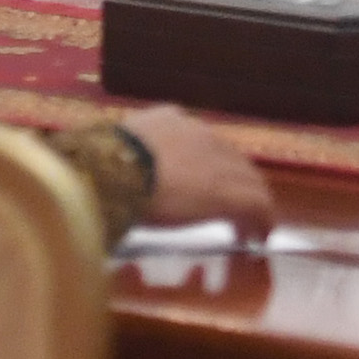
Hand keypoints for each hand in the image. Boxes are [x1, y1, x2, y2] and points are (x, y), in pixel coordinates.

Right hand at [117, 105, 275, 234]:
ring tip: (245, 226)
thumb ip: (120, 157)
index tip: (194, 185)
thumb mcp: (109, 152)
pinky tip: (258, 238)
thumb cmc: (97, 164)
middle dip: (230, 182)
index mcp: (167, 120)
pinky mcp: (234, 192)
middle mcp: (200, 133)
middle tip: (226, 208)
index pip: (196, 141)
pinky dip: (261, 222)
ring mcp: (221, 160)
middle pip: (229, 159)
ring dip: (247, 201)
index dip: (200, 166)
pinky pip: (258, 206)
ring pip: (248, 180)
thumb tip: (107, 174)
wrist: (112, 172)